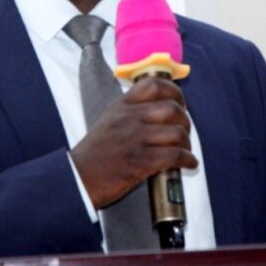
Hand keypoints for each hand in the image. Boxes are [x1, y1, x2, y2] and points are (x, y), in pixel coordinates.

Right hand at [70, 76, 197, 208]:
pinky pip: (175, 155)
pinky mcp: (140, 162)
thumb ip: (129, 113)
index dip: (173, 91)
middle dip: (184, 120)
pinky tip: (189, 164)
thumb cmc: (92, 155)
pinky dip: (188, 160)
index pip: (153, 86)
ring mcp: (135, 140)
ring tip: (185, 149)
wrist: (77, 179)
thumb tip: (157, 112)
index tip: (179, 101)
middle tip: (183, 130)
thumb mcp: (107, 122)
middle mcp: (129, 119)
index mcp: (121, 107)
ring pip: (177, 132)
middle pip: (171, 109)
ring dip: (187, 143)